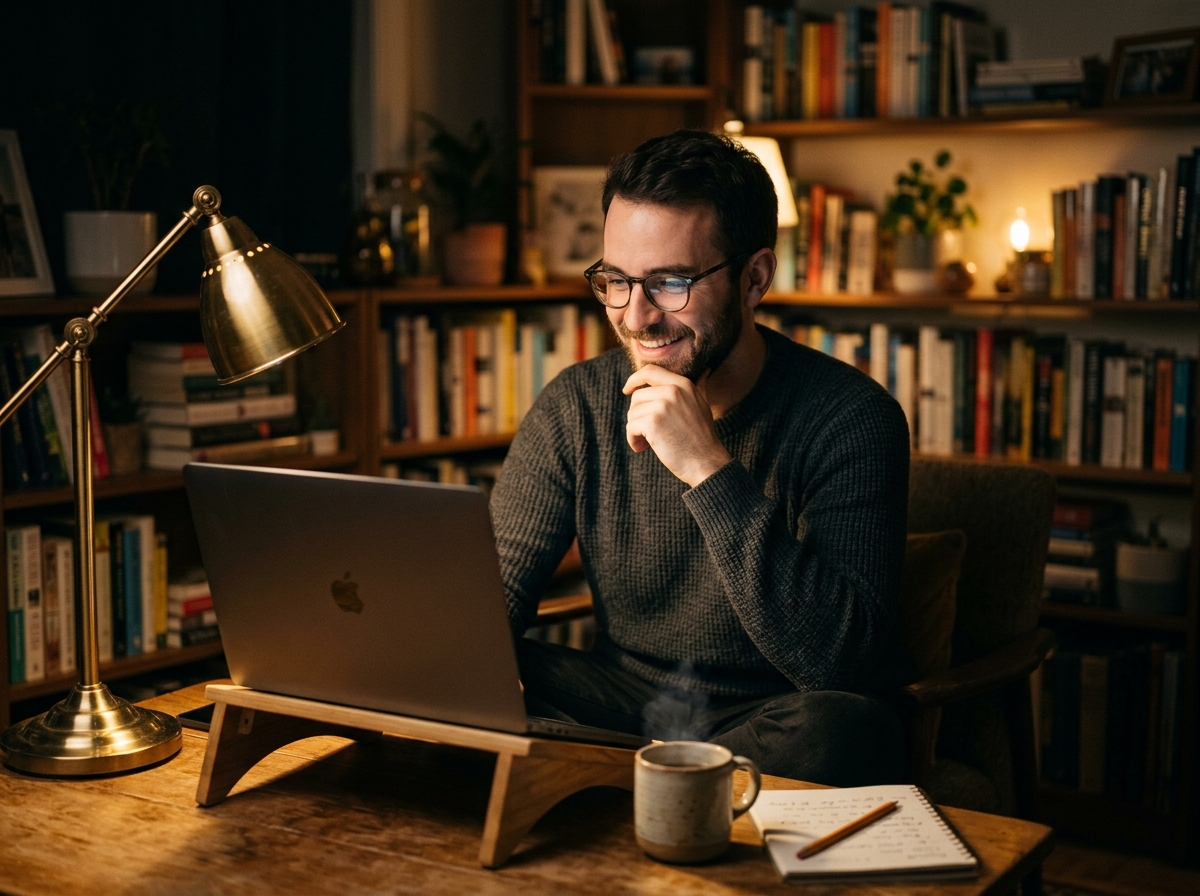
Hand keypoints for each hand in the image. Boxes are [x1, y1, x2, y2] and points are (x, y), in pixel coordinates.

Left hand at [622, 365, 731, 486]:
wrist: (706, 462)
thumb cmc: (702, 438)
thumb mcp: (702, 405)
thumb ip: (698, 387)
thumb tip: (705, 370)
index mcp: (683, 384)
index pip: (650, 371)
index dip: (634, 379)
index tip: (627, 390)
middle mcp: (673, 390)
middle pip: (637, 396)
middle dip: (637, 415)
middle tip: (646, 433)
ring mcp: (663, 405)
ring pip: (633, 413)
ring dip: (635, 430)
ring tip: (648, 443)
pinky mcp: (653, 422)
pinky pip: (631, 427)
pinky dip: (633, 440)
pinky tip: (643, 448)